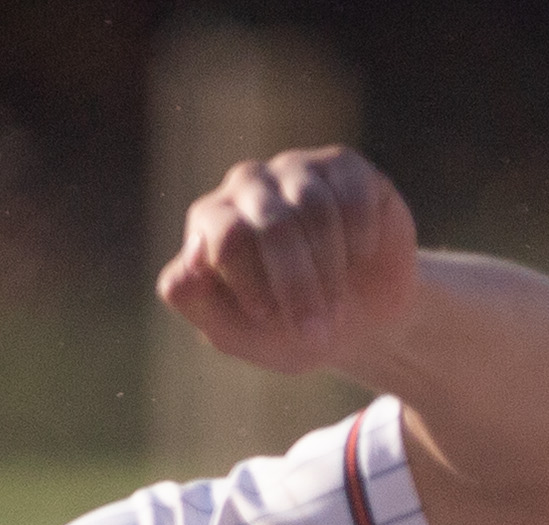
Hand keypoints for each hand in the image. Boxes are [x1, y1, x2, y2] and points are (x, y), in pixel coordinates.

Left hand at [157, 146, 419, 377]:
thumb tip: (187, 259)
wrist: (361, 328)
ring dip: (331, 270)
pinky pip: (353, 197)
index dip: (251, 282)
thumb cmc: (286, 332)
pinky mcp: (343, 166)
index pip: (226, 238)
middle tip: (315, 330)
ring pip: (315, 209)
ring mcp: (295, 170)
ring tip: (337, 305)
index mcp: (211, 222)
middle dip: (297, 285)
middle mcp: (247, 185)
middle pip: (272, 225)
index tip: (268, 317)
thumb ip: (194, 300)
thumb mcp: (235, 333)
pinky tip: (359, 258)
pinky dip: (360, 241)